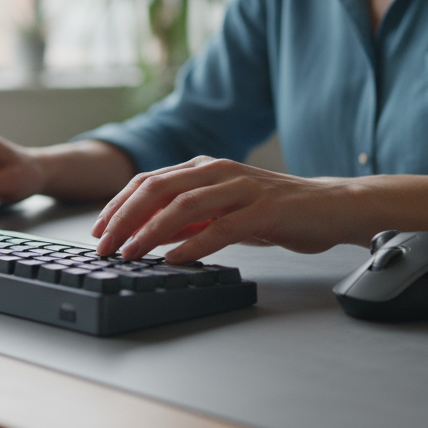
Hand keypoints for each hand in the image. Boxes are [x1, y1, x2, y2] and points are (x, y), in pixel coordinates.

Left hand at [90, 156, 356, 263]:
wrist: (330, 206)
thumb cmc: (275, 210)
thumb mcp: (224, 210)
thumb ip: (190, 218)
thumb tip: (149, 235)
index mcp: (205, 167)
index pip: (149, 181)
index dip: (118, 205)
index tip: (97, 230)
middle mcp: (219, 171)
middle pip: (158, 188)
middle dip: (124, 218)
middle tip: (104, 245)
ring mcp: (242, 188)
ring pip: (184, 205)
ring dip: (151, 232)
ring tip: (131, 254)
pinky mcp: (264, 210)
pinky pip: (222, 228)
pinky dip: (194, 244)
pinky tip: (175, 260)